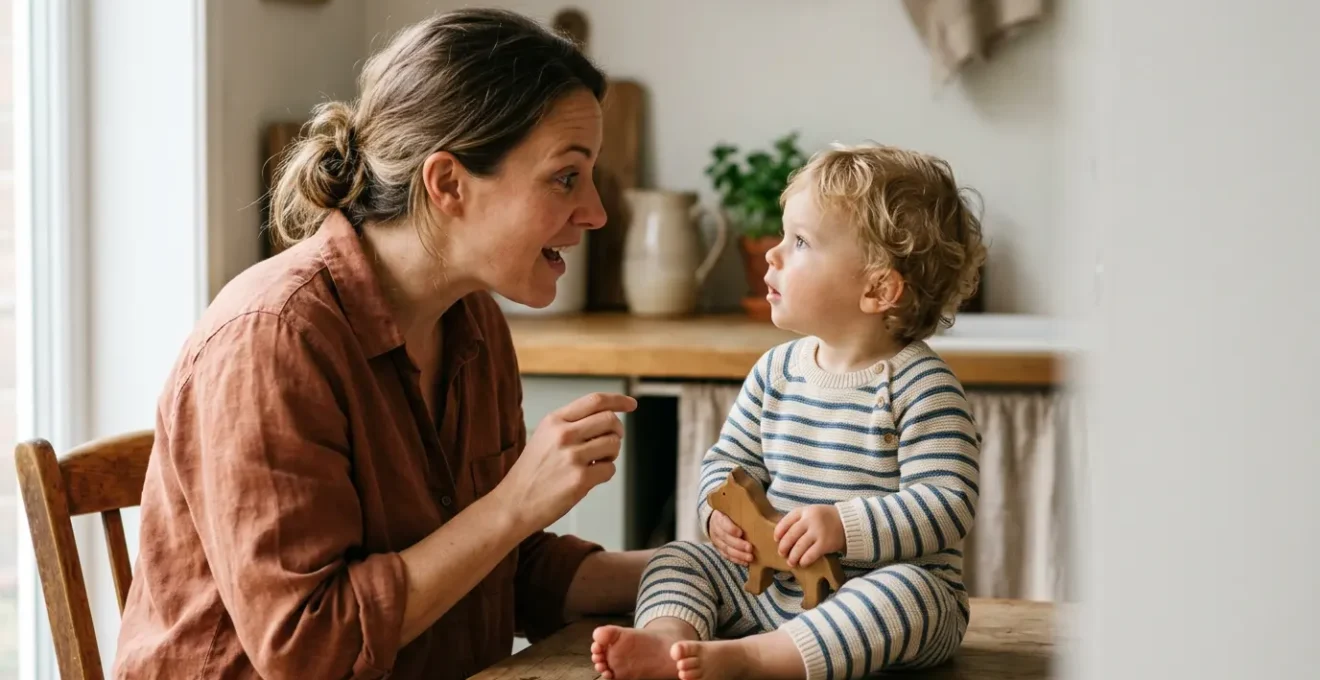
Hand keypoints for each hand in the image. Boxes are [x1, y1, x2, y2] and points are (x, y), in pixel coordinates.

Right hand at [496, 392, 636, 534]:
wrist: (513, 504)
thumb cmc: (531, 473)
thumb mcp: (544, 437)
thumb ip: (571, 425)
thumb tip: (607, 419)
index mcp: (554, 421)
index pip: (595, 401)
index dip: (618, 400)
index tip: (631, 404)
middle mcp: (563, 435)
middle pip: (610, 420)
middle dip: (617, 431)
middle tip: (611, 442)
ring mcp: (572, 457)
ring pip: (613, 444)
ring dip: (612, 454)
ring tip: (596, 462)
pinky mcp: (580, 479)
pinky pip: (610, 469)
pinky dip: (605, 473)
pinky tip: (590, 477)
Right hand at [709, 510, 752, 565]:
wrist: (715, 519)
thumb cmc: (730, 513)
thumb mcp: (733, 508)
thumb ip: (743, 510)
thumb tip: (760, 510)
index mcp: (719, 517)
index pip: (723, 523)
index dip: (731, 529)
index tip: (741, 533)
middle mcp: (716, 529)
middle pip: (725, 538)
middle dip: (738, 544)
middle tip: (750, 548)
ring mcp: (716, 540)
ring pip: (726, 549)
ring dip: (738, 554)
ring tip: (750, 557)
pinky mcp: (719, 549)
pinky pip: (726, 556)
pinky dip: (736, 560)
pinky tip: (745, 562)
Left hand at [773, 504, 844, 567]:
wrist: (849, 523)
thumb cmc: (826, 519)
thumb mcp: (812, 512)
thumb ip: (799, 520)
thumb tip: (782, 536)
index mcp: (805, 511)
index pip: (786, 521)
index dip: (779, 532)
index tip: (776, 539)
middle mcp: (810, 520)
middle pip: (791, 535)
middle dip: (784, 546)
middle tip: (781, 553)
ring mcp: (818, 532)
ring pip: (799, 546)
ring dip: (793, 556)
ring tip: (791, 562)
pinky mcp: (825, 543)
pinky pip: (811, 554)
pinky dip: (804, 560)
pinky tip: (802, 563)